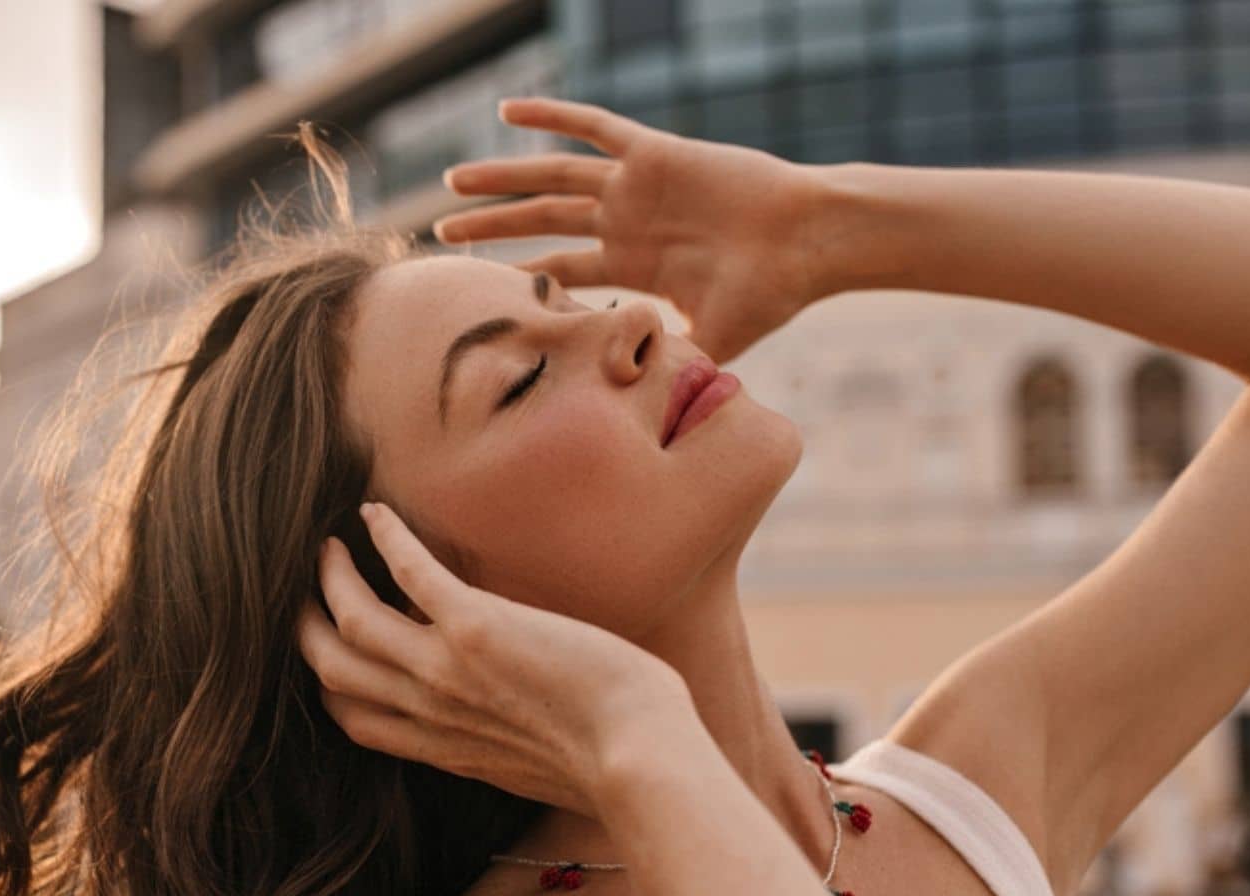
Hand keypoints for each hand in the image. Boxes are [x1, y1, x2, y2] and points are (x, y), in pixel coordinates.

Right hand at [295, 501, 693, 816]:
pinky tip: (375, 513)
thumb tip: (512, 723)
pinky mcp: (476, 626)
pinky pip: (409, 572)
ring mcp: (445, 668)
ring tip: (330, 547)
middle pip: (331, 668)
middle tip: (308, 590)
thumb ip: (500, 742)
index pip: (353, 720)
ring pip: (351, 618)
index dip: (331, 681)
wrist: (639, 758)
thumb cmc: (612, 764)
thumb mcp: (532, 766)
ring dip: (332, 576)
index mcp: (441, 747)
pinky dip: (386, 538)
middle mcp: (429, 710)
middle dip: (307, 626)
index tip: (333, 648)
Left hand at [433, 96, 836, 364]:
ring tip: (451, 180)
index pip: (559, 271)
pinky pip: (593, 128)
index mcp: (633, 267)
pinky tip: (508, 112)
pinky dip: (551, 117)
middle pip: (540, 222)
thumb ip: (672, 371)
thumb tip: (643, 429)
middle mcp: (626, 223)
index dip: (516, 280)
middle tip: (438, 231)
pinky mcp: (654, 154)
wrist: (811, 243)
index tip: (473, 293)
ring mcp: (637, 186)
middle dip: (491, 226)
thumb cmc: (771, 296)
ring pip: (551, 178)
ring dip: (502, 179)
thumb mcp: (710, 343)